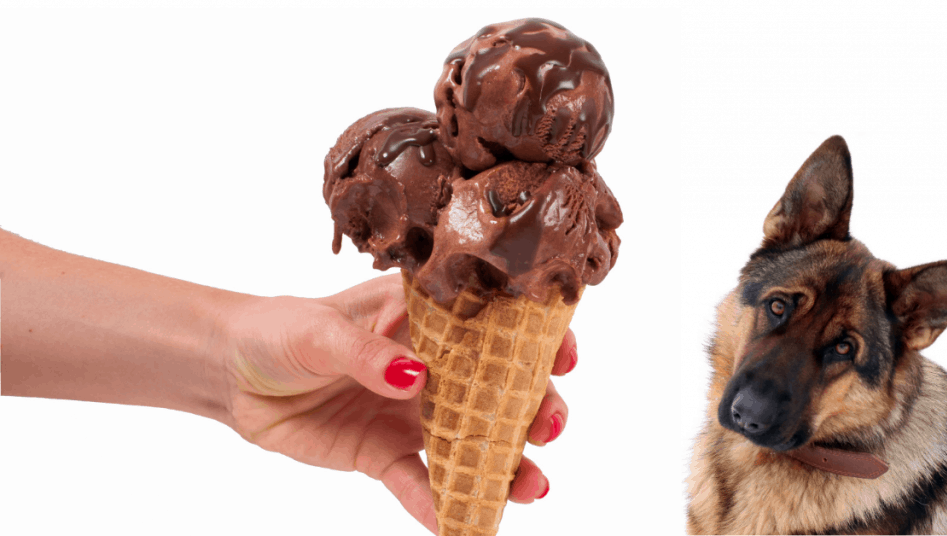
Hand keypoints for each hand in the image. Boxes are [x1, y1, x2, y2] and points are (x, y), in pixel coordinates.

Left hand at [220, 273, 577, 533]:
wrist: (232, 376)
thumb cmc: (278, 331)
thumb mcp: (317, 331)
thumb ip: (365, 352)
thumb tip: (414, 376)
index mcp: (423, 318)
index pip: (491, 323)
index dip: (533, 338)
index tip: (563, 355)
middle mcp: (431, 365)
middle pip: (497, 388)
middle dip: (533, 408)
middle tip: (549, 426)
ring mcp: (413, 413)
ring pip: (472, 440)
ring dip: (506, 463)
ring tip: (532, 487)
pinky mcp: (386, 455)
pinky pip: (419, 483)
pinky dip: (439, 503)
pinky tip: (460, 524)